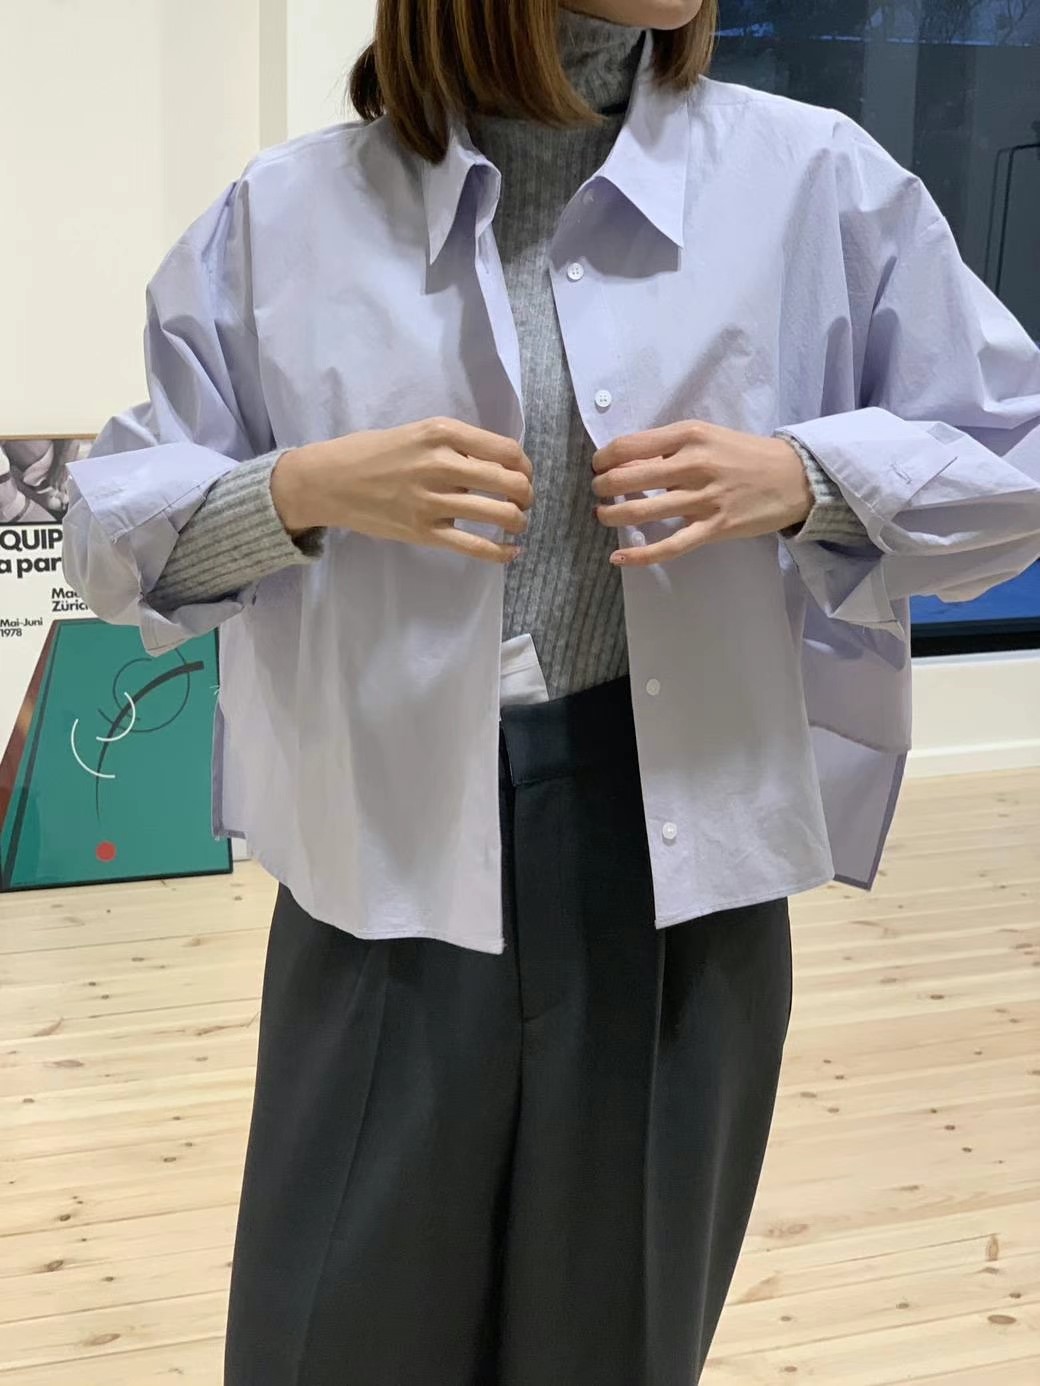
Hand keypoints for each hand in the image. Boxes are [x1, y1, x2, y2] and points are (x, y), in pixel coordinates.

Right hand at [271, 417, 532, 563]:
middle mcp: (442, 464)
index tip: (523, 474)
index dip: (525, 466)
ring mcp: (433, 501)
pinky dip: (502, 552)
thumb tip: (496, 465)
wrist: (329, 481)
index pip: (506, 450)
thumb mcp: (418, 432)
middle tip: (523, 500)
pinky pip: (476, 547)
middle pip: (511, 483)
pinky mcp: (425, 532)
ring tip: (516, 523)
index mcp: (442, 433)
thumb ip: (456, 446)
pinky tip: (512, 551)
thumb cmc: (373, 453)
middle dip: (527, 494)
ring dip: (518, 520)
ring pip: (500, 515)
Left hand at [592, 420, 812, 566]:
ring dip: (612, 515)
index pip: (629, 446)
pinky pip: (669, 546)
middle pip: (628, 478)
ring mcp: (704, 499)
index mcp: (689, 435)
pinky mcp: (714, 528)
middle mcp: (694, 464)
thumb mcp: (706, 437)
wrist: (794, 476)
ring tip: (604, 515)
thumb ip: (668, 447)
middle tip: (599, 492)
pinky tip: (618, 557)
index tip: (598, 467)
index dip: (603, 459)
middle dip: (603, 487)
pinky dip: (640, 554)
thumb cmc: (744, 454)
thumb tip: (625, 462)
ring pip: (642, 511)